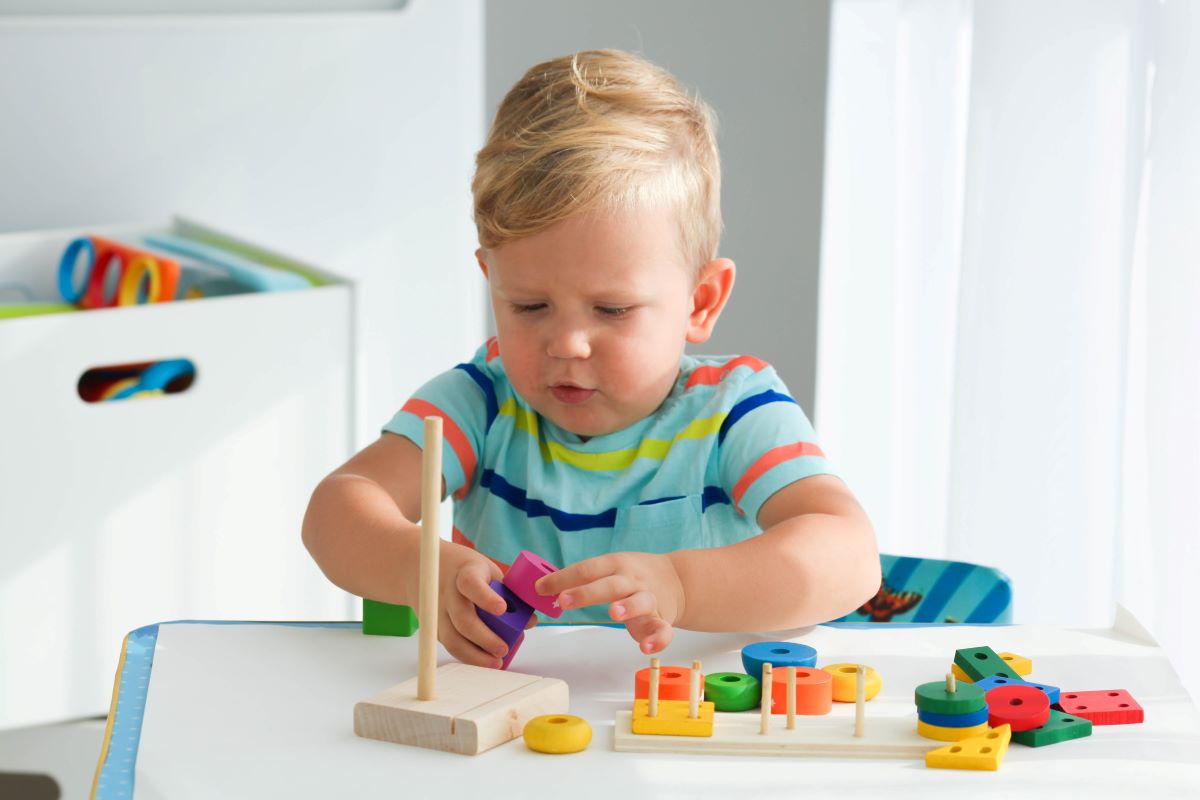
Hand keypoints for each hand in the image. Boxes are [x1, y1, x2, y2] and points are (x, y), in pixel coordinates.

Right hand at [437, 544, 536, 667]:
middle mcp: (448, 593)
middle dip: (484, 637)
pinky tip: (483, 662)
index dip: (485, 597)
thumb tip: (530, 622)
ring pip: (452, 638)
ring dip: (475, 655)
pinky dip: (467, 657)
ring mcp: (438, 612)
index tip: (502, 609)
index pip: (471, 584)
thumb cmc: (467, 570)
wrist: (427, 568)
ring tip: (496, 662)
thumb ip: (509, 594)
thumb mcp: (488, 571)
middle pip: (462, 618)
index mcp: (465, 573)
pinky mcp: (435, 628)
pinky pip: (450, 646)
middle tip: (503, 649)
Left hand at [535, 552, 684, 653]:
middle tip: (563, 601)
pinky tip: (646, 648)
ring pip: (640, 601)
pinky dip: (657, 639)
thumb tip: (541, 589)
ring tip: (613, 613)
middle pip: (610, 584)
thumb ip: (582, 579)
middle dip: (587, 592)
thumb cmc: (631, 576)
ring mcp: (649, 599)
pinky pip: (663, 630)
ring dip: (627, 606)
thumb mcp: (609, 568)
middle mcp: (633, 580)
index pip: (587, 569)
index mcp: (615, 565)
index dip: (563, 578)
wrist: (677, 580)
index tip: (540, 588)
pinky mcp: (663, 619)